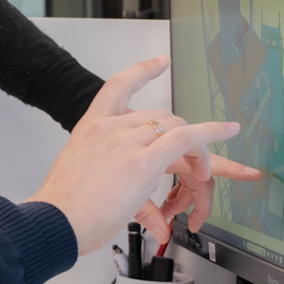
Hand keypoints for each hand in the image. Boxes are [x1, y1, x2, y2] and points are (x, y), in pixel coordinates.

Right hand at [27, 56, 259, 255]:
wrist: (54, 221)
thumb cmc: (62, 208)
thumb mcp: (84, 182)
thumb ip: (117, 188)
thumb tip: (149, 216)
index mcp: (91, 128)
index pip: (117, 87)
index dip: (141, 72)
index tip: (159, 62)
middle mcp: (110, 127)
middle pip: (160, 116)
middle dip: (181, 138)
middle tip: (191, 166)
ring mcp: (127, 141)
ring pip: (176, 128)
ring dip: (196, 150)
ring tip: (201, 174)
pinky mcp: (144, 160)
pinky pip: (186, 138)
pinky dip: (211, 133)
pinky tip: (228, 131)